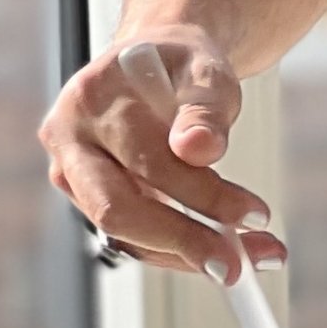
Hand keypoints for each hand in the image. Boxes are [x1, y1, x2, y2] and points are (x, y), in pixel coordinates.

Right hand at [37, 33, 282, 279]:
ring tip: (254, 257)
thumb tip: (199, 148)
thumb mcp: (204, 71)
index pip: (146, 161)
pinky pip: (135, 238)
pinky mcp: (93, 200)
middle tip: (236, 265)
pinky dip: (182, 251)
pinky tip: (230, 252)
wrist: (157, 62)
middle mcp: (70, 141)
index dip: (202, 194)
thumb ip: (205, 108)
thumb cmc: (181, 65)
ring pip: (126, 234)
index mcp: (89, 101)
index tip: (255, 214)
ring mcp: (75, 176)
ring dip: (190, 255)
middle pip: (117, 209)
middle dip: (183, 242)